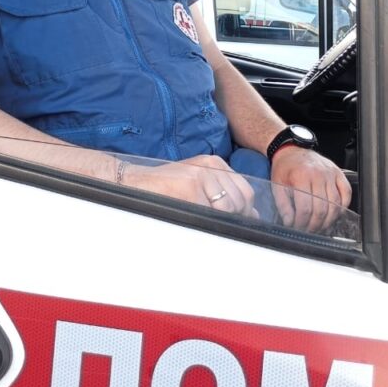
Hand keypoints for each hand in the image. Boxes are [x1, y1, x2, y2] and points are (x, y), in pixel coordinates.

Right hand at [122, 155, 256, 216]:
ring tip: (199, 218)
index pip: (246, 191)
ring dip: (218, 221)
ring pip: (228, 209)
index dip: (244, 210)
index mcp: (215, 163)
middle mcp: (211, 167)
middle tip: (214, 223)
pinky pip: (210, 215)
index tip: (235, 221)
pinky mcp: (191, 188)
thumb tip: (252, 214)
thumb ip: (224, 193)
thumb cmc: (165, 186)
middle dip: (233, 218)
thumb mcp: (198, 182)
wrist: (134, 182)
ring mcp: (201, 177)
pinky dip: (204, 222)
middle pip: (240, 201)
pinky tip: (190, 217)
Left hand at [269, 146, 351, 232]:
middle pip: (321, 209)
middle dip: (315, 225)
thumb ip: (283, 205)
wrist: (292, 150)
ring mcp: (330, 174)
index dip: (302, 222)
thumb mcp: (277, 185)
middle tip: (308, 230)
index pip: (305, 208)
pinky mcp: (339, 173)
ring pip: (335, 204)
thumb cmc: (285, 168)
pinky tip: (334, 214)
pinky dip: (342, 207)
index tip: (297, 227)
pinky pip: (346, 194)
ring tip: (319, 225)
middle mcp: (318, 174)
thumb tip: (290, 222)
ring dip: (328, 220)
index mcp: (301, 176)